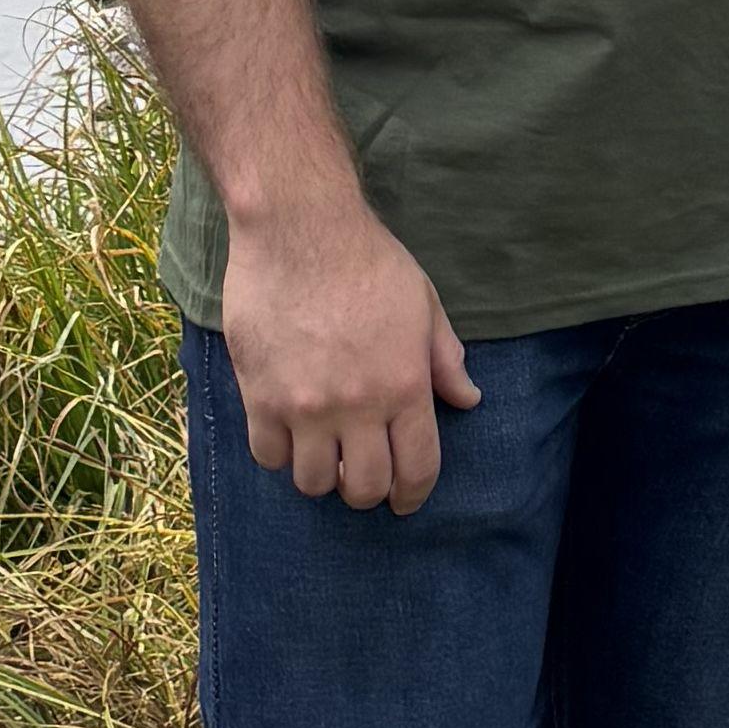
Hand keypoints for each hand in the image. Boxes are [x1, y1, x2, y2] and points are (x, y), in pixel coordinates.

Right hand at [219, 198, 482, 508]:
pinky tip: (286, 433)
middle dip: (368, 491)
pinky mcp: (260, 396)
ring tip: (323, 454)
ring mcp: (305, 405)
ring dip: (322, 475)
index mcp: (404, 385)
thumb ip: (444, 358)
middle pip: (365, 488)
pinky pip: (268, 456)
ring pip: (314, 482)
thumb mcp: (423, 304)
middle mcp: (357, 405)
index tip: (405, 501)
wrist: (299, 226)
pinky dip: (279, 453)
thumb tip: (468, 399)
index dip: (413, 495)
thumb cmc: (367, 259)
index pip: (417, 468)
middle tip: (361, 477)